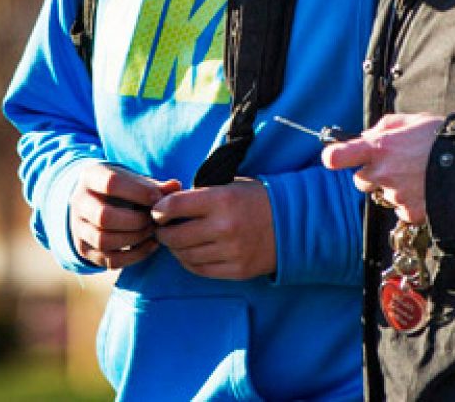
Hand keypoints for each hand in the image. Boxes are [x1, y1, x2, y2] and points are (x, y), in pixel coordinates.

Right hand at [69, 162, 181, 268]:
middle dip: (136, 221)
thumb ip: (155, 185)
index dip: (138, 192)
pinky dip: (134, 256)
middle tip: (155, 220)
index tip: (158, 198)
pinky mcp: (85, 249)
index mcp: (90, 176)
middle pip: (104, 217)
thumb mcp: (135, 179)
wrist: (96, 200)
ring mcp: (78, 228)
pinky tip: (150, 245)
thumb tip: (175, 187)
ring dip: (135, 239)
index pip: (111, 183)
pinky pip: (109, 260)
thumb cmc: (123, 187)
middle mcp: (79, 202)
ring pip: (104, 241)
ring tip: (152, 232)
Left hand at [151, 179, 276, 279]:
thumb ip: (202, 193)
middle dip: (162, 232)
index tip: (158, 211)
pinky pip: (200, 269)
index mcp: (221, 199)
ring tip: (177, 241)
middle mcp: (224, 227)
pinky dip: (189, 262)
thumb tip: (168, 201)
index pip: (173, 207)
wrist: (295, 222)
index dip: (159, 210)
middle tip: (162, 229)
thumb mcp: (231, 185)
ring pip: (185, 255)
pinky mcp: (237, 270)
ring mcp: (231, 251)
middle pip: (175, 236)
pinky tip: (190, 253)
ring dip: (175, 248)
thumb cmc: (258, 199)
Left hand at [321, 113, 444, 223]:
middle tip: (396, 166)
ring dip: (397, 188)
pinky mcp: (411, 212)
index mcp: (380, 147)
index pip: (338, 156)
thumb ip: (386, 127)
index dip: (334, 156)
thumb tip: (367, 136)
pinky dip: (412, 203)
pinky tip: (427, 190)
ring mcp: (396, 195)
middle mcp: (383, 172)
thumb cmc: (442, 137)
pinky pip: (403, 210)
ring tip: (421, 175)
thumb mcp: (413, 120)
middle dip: (373, 175)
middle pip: (360, 181)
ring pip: (385, 195)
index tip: (334, 157)